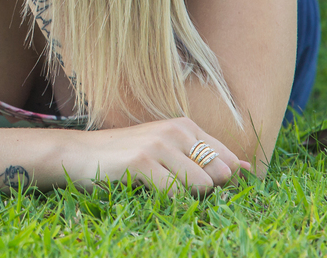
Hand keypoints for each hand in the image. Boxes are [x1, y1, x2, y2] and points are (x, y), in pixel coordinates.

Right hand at [69, 117, 250, 194]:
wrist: (78, 154)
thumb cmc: (124, 156)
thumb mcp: (166, 150)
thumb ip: (204, 158)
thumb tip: (248, 169)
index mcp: (185, 126)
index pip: (228, 160)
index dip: (219, 182)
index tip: (192, 185)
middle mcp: (176, 130)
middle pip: (218, 176)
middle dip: (202, 190)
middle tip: (170, 186)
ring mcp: (159, 144)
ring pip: (200, 186)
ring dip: (182, 196)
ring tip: (155, 186)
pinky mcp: (143, 161)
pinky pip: (176, 194)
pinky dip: (166, 202)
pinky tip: (144, 191)